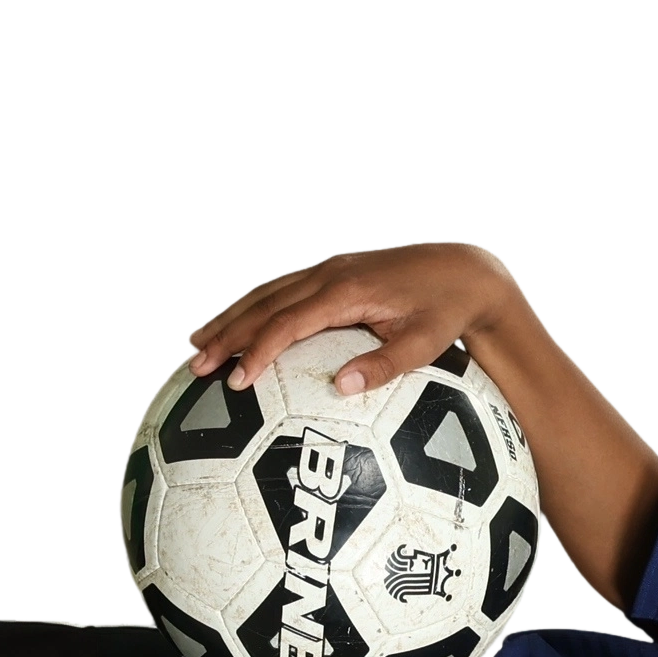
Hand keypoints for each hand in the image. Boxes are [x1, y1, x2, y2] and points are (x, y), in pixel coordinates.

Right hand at [187, 239, 520, 398]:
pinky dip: (251, 307)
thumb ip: (384, 365)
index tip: (237, 381)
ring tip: (197, 346)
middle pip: (263, 305)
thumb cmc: (445, 312)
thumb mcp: (424, 343)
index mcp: (345, 291)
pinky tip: (233, 326)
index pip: (288, 323)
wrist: (461, 272)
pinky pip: (280, 289)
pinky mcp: (328, 271)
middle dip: (227, 336)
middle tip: (196, 367)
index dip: (258, 351)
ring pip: (265, 293)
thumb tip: (341, 387)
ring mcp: (325, 268)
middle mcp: (327, 274)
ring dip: (230, 319)